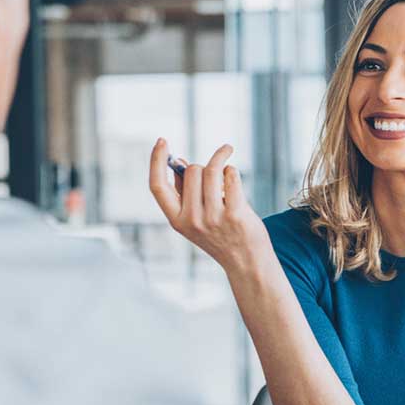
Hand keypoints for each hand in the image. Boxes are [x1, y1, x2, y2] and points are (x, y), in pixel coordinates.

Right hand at [149, 139, 270, 272]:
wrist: (247, 262)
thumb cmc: (223, 236)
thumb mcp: (196, 219)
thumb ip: (187, 193)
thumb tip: (181, 161)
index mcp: (177, 220)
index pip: (157, 186)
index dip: (157, 161)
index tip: (162, 141)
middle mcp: (192, 220)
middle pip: (192, 172)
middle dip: (203, 166)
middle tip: (214, 173)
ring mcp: (213, 218)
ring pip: (212, 171)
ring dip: (220, 161)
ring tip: (227, 165)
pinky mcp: (235, 214)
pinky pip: (230, 176)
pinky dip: (232, 170)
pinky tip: (233, 176)